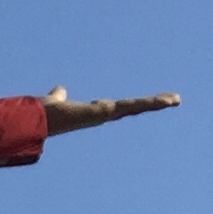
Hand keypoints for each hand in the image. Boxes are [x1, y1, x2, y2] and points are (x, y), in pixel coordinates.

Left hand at [40, 85, 178, 135]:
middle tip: (171, 101)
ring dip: (155, 103)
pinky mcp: (107, 112)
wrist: (37, 121)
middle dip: (149, 105)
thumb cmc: (44, 114)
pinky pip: (132, 105)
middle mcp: (101, 115)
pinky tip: (167, 100)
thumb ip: (58, 97)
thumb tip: (59, 92)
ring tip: (175, 99)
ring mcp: (105, 115)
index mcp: (92, 112)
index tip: (140, 104)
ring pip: (135, 107)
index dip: (130, 106)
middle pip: (130, 109)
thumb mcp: (56, 101)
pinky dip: (150, 102)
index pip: (116, 108)